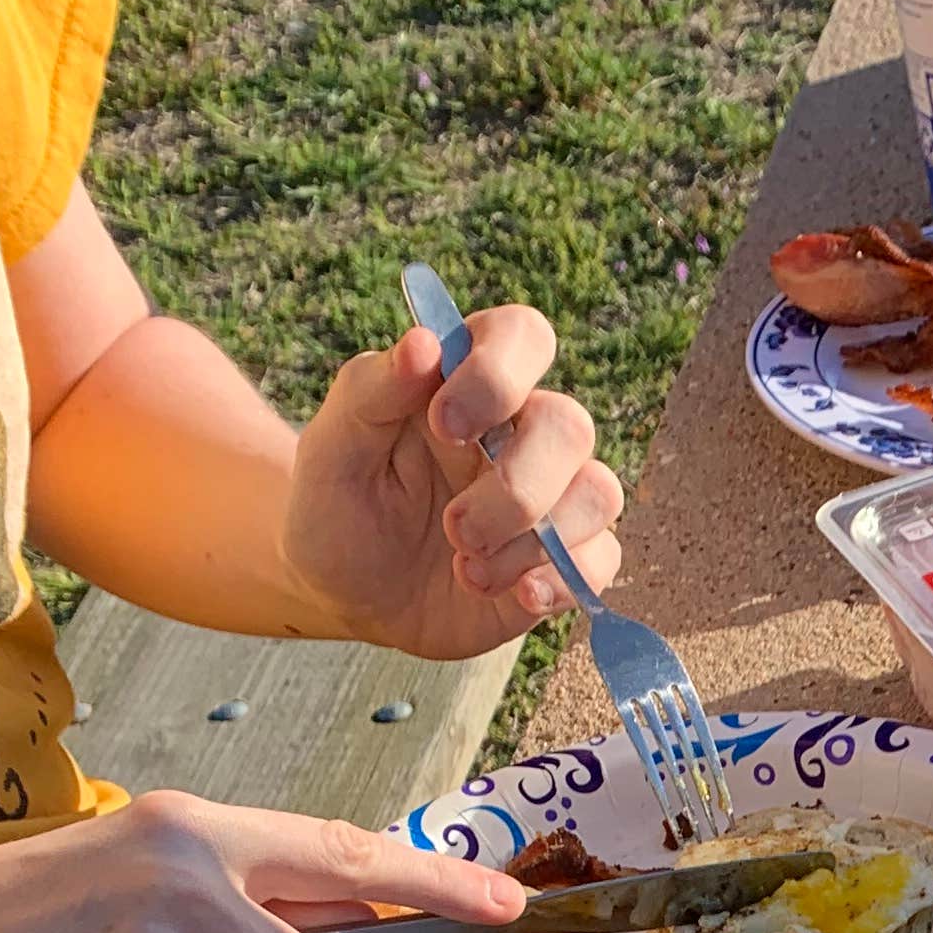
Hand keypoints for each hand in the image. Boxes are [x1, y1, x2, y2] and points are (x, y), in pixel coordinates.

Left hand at [282, 303, 623, 658]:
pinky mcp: (564, 562)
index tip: (444, 424)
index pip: (523, 337)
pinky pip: (601, 561)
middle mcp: (521, 434)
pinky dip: (560, 582)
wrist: (345, 594)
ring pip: (599, 494)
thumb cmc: (339, 506)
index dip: (498, 373)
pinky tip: (511, 595)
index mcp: (468, 386)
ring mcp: (550, 499)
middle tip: (453, 527)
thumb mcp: (331, 446)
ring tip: (466, 568)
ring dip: (532, 539)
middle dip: (516, 486)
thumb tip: (425, 342)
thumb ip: (372, 388)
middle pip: (571, 427)